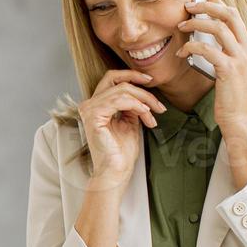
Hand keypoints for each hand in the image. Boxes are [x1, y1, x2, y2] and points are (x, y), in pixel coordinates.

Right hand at [78, 69, 164, 187]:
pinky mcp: (93, 116)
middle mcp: (89, 105)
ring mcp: (89, 109)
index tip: (150, 80)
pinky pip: (120, 101)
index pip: (111, 78)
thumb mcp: (130, 121)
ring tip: (154, 114)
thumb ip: (131, 105)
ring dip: (144, 101)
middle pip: (117, 81)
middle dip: (142, 90)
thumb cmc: (121, 152)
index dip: (131, 75)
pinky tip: (145, 115)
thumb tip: (142, 93)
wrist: (116, 170)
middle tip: (158, 104)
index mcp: (96, 105)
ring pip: (122, 90)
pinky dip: (137, 106)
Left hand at [179, 0, 246, 135]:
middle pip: (229, 13)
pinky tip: (182, 51)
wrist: (239, 120)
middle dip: (207, 5)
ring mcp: (240, 58)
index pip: (235, 14)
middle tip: (188, 4)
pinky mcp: (229, 69)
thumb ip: (224, 52)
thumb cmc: (230, 97)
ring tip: (181, 26)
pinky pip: (207, 49)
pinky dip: (192, 46)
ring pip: (218, 27)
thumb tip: (208, 39)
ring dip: (196, 23)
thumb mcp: (230, 70)